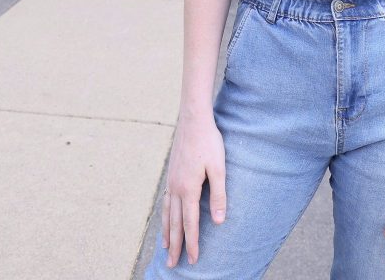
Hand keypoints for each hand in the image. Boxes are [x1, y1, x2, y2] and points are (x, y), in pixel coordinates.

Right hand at [160, 114, 226, 267]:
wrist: (193, 120)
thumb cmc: (209, 142)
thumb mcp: (219, 168)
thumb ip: (219, 195)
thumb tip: (219, 221)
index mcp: (189, 189)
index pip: (190, 223)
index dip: (192, 243)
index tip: (194, 260)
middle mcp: (176, 188)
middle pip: (174, 223)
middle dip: (176, 245)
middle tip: (173, 265)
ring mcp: (171, 181)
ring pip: (167, 213)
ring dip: (167, 232)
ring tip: (166, 248)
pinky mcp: (171, 174)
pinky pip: (165, 201)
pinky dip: (164, 215)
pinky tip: (165, 218)